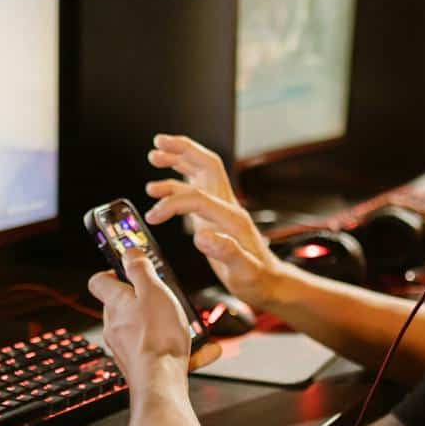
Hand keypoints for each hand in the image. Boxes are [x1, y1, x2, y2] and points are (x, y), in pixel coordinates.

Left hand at [88, 249, 210, 390]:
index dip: (113, 272)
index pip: (99, 281)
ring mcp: (125, 347)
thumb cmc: (157, 336)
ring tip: (189, 325)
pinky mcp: (139, 365)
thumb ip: (140, 269)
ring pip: (145, 329)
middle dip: (145, 299)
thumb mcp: (153, 290)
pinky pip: (159, 351)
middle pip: (124, 305)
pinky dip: (180, 349)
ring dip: (167, 324)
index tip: (130, 269)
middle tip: (166, 296)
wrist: (160, 381)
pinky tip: (205, 350)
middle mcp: (114, 325)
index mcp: (115, 303)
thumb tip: (129, 252)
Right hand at [144, 134, 285, 309]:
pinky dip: (177, 183)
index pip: (198, 196)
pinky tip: (161, 187)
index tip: (154, 215)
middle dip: (182, 150)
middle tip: (158, 142)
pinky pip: (195, 189)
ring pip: (200, 172)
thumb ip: (225, 252)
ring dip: (178, 160)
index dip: (173, 201)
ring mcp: (222, 208)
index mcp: (232, 217)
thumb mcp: (243, 271)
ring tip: (155, 156)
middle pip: (206, 164)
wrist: (270, 282)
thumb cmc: (257, 279)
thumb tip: (201, 236)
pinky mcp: (216, 216)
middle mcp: (227, 206)